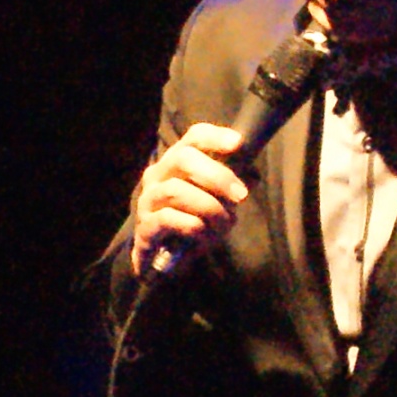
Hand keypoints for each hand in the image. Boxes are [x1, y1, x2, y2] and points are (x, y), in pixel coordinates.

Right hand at [128, 122, 251, 274]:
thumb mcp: (219, 203)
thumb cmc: (194, 222)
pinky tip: (203, 236)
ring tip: (224, 223)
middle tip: (241, 196)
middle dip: (217, 176)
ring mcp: (148, 200)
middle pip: (183, 159)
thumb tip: (252, 175)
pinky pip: (167, 218)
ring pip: (176, 190)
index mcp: (177, 162)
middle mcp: (158, 175)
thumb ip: (233, 187)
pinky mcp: (144, 226)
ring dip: (208, 207)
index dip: (215, 137)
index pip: (194, 137)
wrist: (164, 259)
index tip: (238, 143)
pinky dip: (192, 226)